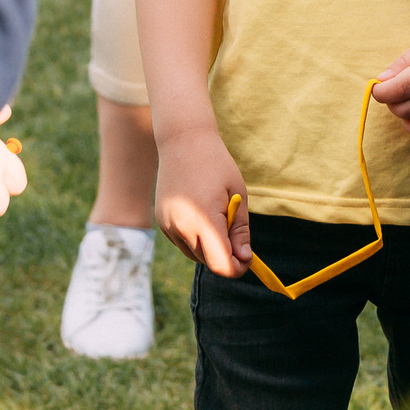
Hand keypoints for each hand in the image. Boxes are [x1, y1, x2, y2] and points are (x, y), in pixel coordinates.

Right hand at [156, 124, 251, 277]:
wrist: (183, 142)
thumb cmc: (217, 166)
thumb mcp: (238, 195)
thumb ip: (240, 231)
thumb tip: (243, 259)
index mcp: (204, 219)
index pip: (221, 264)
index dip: (237, 268)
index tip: (247, 259)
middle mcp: (182, 226)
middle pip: (208, 262)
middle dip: (225, 254)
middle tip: (233, 226)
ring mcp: (168, 226)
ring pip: (194, 255)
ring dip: (209, 247)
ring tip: (215, 214)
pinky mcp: (162, 223)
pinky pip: (183, 243)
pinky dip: (195, 238)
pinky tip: (200, 211)